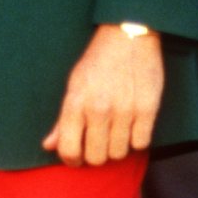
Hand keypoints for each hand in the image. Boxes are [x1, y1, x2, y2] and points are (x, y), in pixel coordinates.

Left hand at [42, 24, 163, 166]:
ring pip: (119, 154)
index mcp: (76, 103)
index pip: (69, 150)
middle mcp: (99, 109)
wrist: (128, 36)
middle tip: (98, 144)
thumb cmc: (97, 62)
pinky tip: (132, 127)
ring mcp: (125, 110)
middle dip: (95, 155)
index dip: (71, 160)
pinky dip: (136, 140)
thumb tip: (49, 146)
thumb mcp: (73, 86)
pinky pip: (141, 143)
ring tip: (115, 133)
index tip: (76, 158)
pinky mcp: (148, 109)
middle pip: (96, 157)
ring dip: (116, 148)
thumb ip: (62, 120)